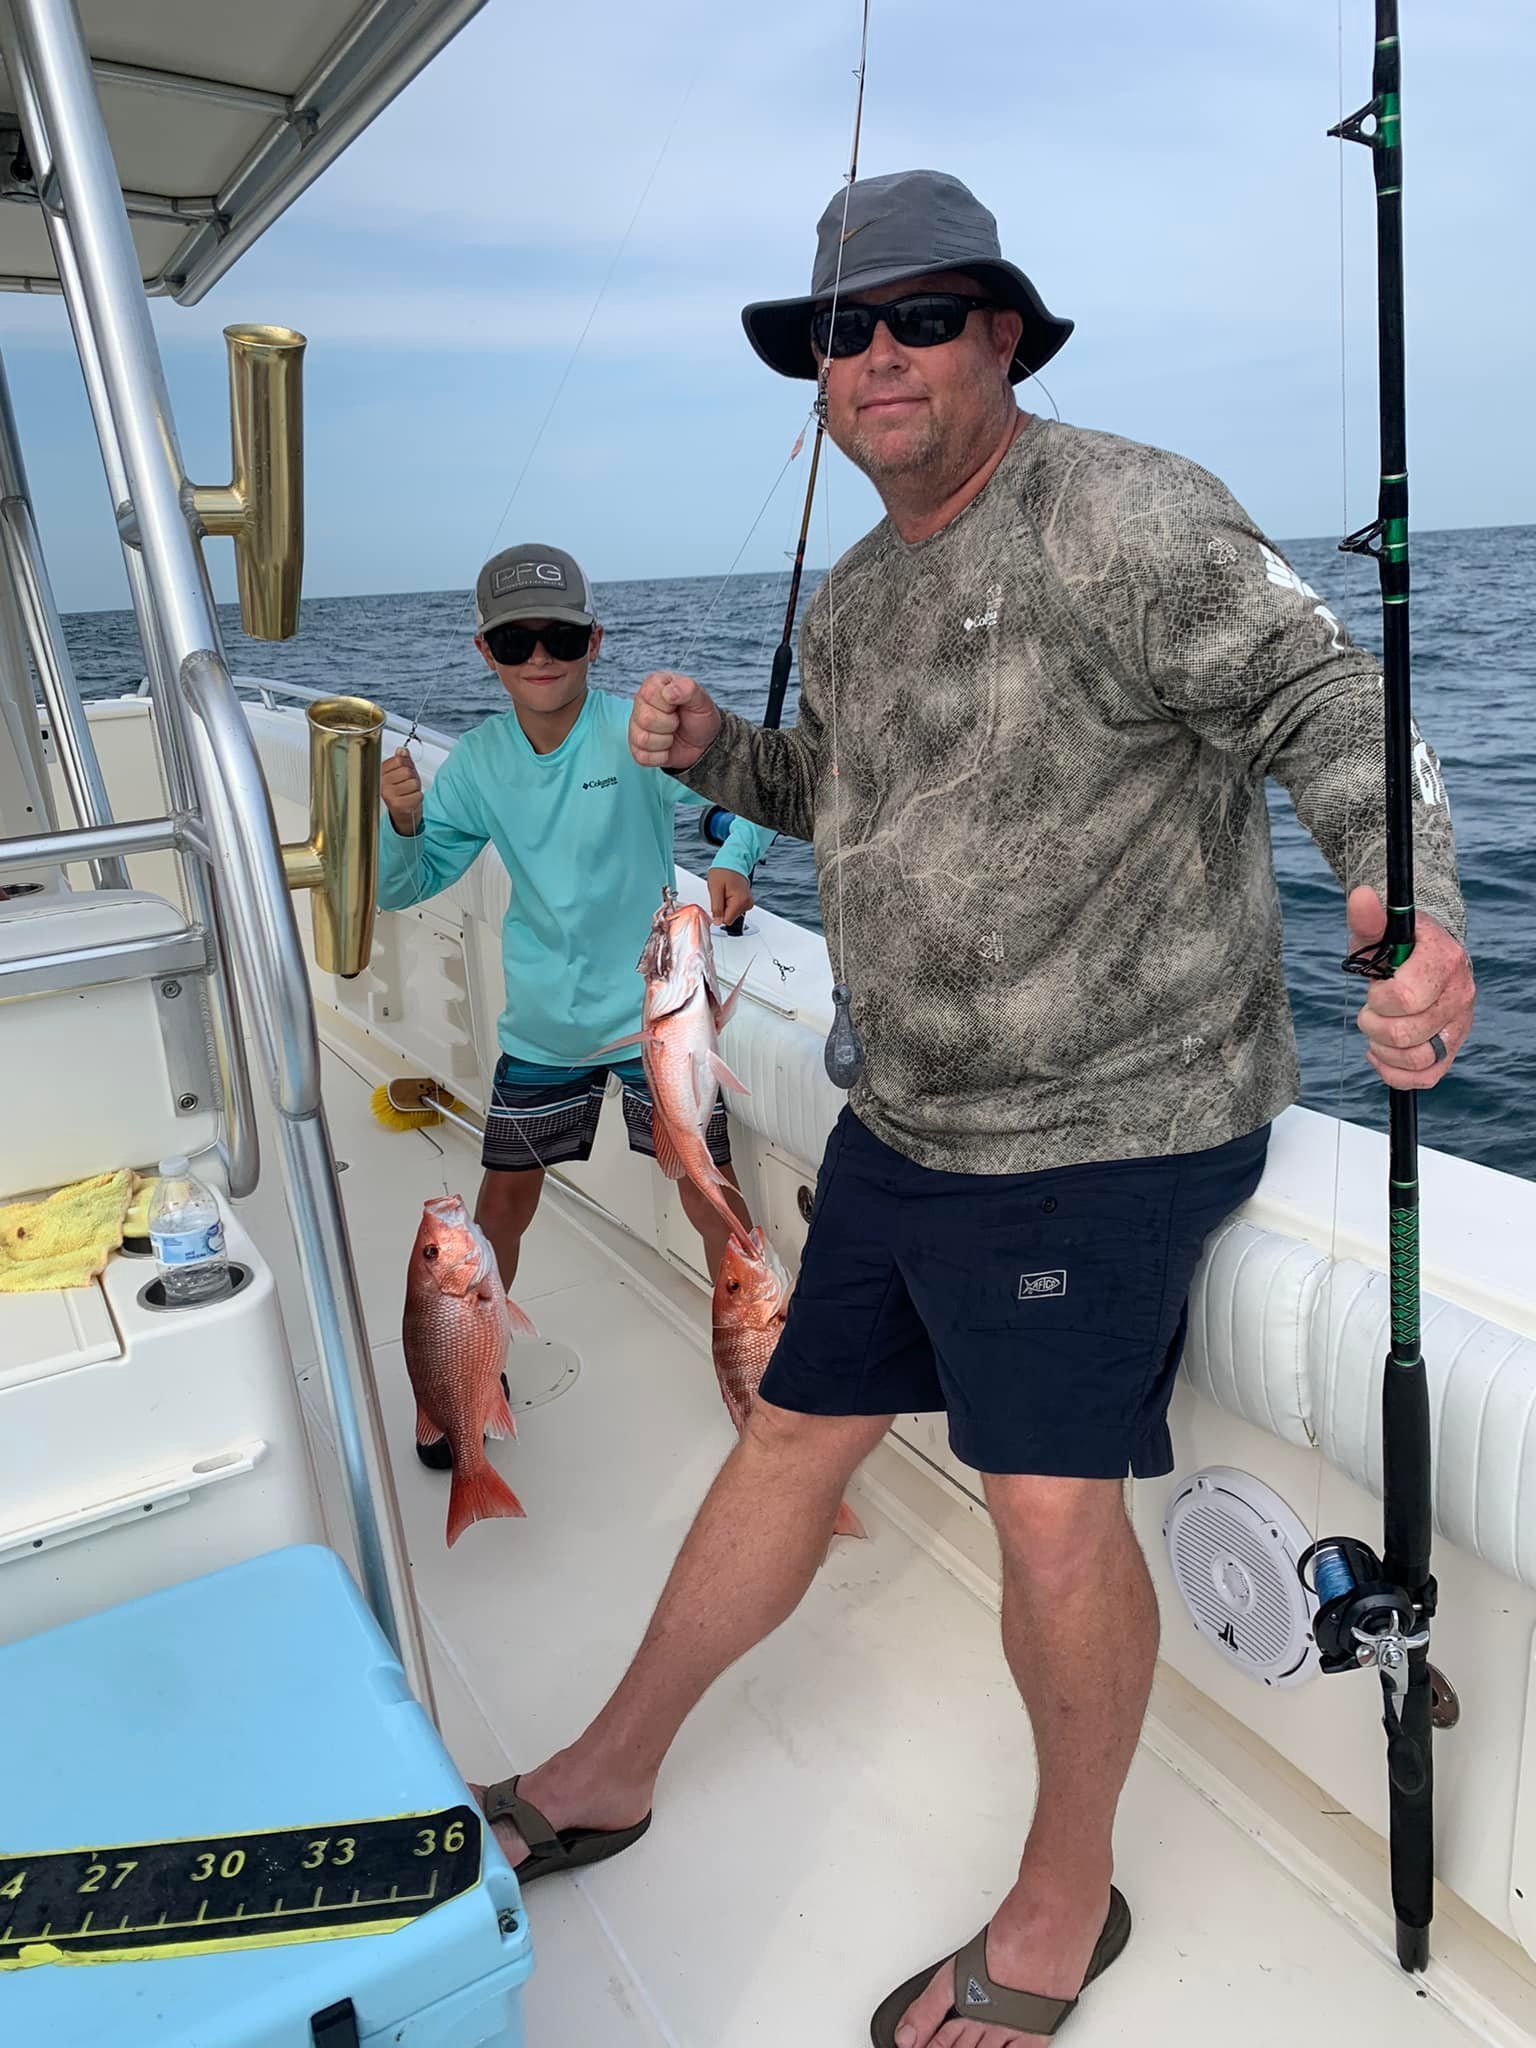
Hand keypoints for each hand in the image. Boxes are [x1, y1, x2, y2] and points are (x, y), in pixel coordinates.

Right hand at [381, 746, 422, 832]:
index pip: (399, 760)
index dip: (407, 764)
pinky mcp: (397, 805)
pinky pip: (417, 795)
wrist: (402, 812)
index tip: (404, 772)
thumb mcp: (402, 771)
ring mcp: (388, 795)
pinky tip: (411, 799)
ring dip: (416, 788)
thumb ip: (402, 759)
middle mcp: (381, 783)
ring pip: (413, 783)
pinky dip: (418, 797)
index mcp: (381, 772)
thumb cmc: (403, 791)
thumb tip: (402, 750)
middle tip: (408, 784)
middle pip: (406, 771)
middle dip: (412, 777)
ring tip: (409, 792)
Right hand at [630, 671, 721, 770]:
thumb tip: (669, 692)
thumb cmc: (699, 717)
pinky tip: (667, 747)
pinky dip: (661, 756)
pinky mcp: (636, 748)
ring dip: (666, 741)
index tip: (679, 705)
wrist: (704, 743)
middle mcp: (640, 704)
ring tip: (672, 733)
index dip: (669, 704)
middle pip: (646, 719)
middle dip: (670, 724)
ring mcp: (635, 727)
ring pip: (644, 739)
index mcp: (653, 686)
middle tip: (677, 721)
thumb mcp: (701, 700)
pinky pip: (643, 757)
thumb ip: (688, 689)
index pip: (650, 693)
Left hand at [708, 867, 753, 927]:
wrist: (732, 861)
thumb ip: (716, 907)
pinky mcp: (746, 901)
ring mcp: (748, 903)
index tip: (717, 902)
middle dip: (722, 908)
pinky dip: (729, 902)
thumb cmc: (723, 871)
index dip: (718, 913)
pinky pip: (734, 909)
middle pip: (729, 917)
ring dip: (725, 905)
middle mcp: (747, 903)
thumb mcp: (715, 889)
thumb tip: (717, 922)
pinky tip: (728, 893)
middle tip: (721, 894)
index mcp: (740, 901)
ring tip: (725, 892)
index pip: (726, 920)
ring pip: (731, 914)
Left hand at [1349, 885, 1473, 1089]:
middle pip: (1404, 1034)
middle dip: (1373, 1024)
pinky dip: (1395, 1073)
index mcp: (1445, 960)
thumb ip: (1368, 918)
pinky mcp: (1451, 1048)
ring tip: (1377, 1028)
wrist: (1425, 956)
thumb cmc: (1396, 944)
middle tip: (1371, 1009)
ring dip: (1382, 1049)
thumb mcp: (1379, 929)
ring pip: (1415, 1059)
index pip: (1404, 998)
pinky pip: (1426, 1078)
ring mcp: (1458, 1024)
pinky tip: (1380, 1054)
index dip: (1378, 998)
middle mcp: (1459, 994)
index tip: (1375, 986)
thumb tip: (1360, 896)